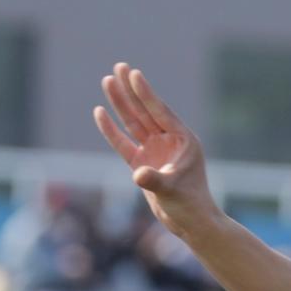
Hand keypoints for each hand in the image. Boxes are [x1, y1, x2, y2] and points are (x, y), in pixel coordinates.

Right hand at [94, 63, 216, 235]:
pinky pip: (123, 143)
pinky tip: (100, 112)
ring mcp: (155, 151)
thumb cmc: (189, 206)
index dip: (146, 94)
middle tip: (119, 66)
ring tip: (107, 80)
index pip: (160, 112)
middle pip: (145, 111)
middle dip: (131, 90)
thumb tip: (138, 174)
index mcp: (183, 140)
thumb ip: (154, 180)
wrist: (189, 224)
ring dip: (120, 103)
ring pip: (133, 122)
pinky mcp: (142, 163)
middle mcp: (169, 141)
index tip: (134, 74)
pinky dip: (112, 130)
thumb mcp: (172, 191)